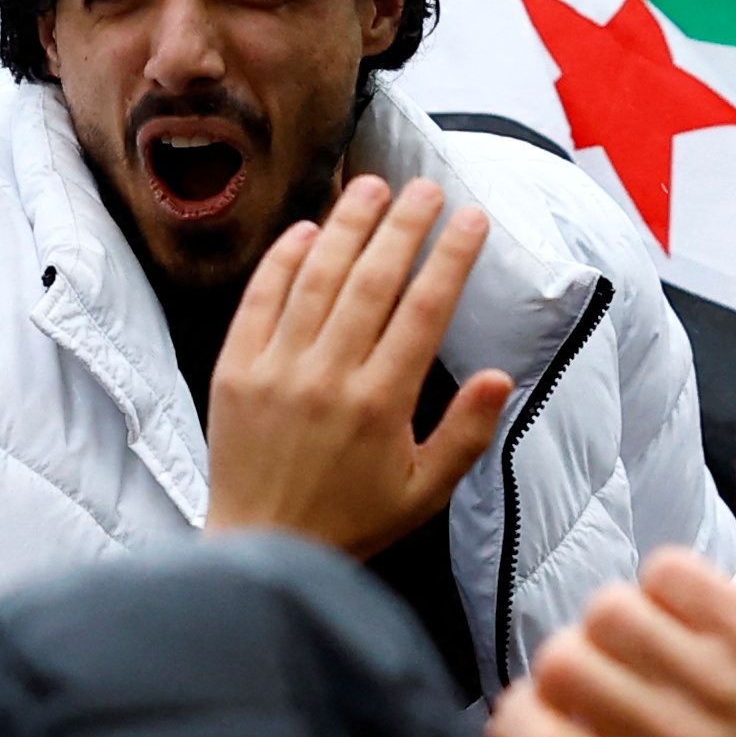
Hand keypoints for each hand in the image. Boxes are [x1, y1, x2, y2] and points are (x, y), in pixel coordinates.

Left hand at [205, 176, 509, 553]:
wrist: (261, 551)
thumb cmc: (351, 522)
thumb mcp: (424, 492)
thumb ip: (466, 435)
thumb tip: (501, 376)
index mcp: (381, 404)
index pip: (424, 310)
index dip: (451, 256)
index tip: (471, 217)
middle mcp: (328, 377)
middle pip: (373, 279)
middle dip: (404, 224)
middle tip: (426, 187)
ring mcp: (276, 369)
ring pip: (317, 278)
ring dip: (346, 224)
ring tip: (371, 185)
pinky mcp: (234, 371)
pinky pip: (259, 300)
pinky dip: (282, 260)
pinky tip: (306, 230)